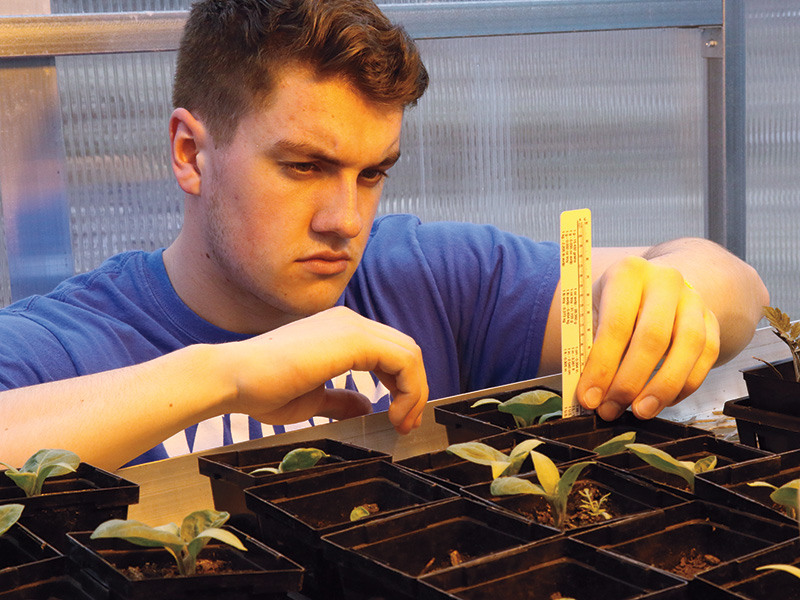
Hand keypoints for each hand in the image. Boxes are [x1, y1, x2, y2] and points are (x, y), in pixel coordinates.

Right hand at [222, 306, 427, 432]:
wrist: (233, 379)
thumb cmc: (261, 389)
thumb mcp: (313, 398)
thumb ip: (340, 400)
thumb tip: (364, 407)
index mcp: (340, 332)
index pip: (390, 352)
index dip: (403, 386)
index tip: (398, 418)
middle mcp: (349, 322)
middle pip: (405, 350)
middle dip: (414, 390)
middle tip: (406, 424)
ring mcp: (351, 326)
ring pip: (409, 353)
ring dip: (414, 392)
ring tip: (402, 422)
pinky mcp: (352, 339)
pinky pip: (403, 361)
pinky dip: (409, 389)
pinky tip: (394, 414)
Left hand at [576, 255, 719, 420]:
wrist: (648, 283)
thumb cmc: (612, 303)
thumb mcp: (590, 312)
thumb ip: (588, 346)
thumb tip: (589, 392)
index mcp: (628, 272)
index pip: (616, 325)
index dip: (602, 366)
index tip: (589, 397)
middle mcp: (665, 280)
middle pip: (653, 338)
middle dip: (631, 381)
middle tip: (612, 409)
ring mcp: (693, 299)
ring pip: (689, 347)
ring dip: (663, 388)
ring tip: (640, 411)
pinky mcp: (711, 319)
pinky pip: (707, 355)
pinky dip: (686, 384)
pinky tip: (664, 401)